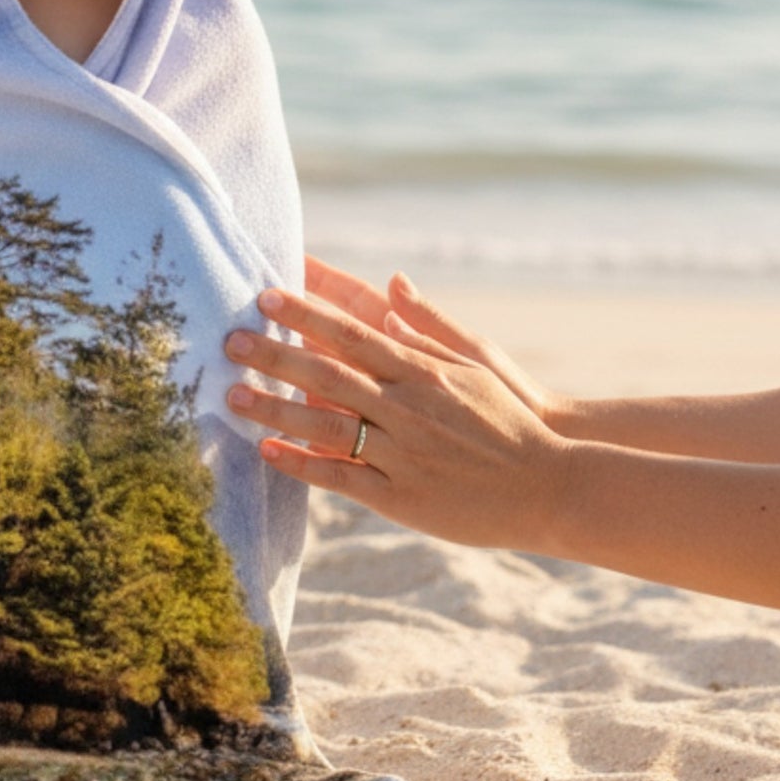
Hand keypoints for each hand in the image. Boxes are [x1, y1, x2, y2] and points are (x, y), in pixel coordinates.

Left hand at [225, 282, 574, 554]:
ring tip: (232, 395)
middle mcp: (407, 407)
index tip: (265, 297)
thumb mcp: (476, 363)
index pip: (352, 334)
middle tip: (229, 340)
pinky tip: (267, 450)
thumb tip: (394, 286)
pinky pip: (341, 477)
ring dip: (276, 409)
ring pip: (327, 425)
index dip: (305, 315)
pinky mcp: (401, 495)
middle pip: (328, 375)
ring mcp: (402, 451)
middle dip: (275, 356)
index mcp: (422, 372)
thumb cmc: (512, 418)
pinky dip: (303, 463)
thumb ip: (428, 327)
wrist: (551, 484)